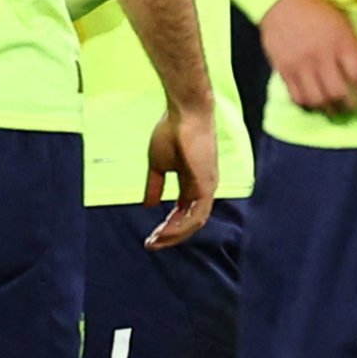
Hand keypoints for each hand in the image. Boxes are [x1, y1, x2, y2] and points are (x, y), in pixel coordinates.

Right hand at [141, 96, 218, 248]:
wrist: (183, 113)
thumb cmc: (172, 132)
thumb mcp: (158, 165)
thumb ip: (155, 186)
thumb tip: (148, 205)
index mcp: (193, 184)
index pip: (183, 213)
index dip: (167, 227)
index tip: (151, 236)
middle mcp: (204, 189)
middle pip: (189, 222)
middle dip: (170, 235)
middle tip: (151, 244)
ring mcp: (208, 187)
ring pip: (194, 222)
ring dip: (174, 234)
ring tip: (156, 241)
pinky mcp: (207, 184)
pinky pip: (197, 214)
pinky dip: (181, 226)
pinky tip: (166, 232)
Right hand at [261, 0, 356, 116]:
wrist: (282, 1)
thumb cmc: (319, 11)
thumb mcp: (344, 24)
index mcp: (341, 43)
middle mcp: (321, 56)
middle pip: (338, 93)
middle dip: (349, 107)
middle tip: (354, 111)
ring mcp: (301, 65)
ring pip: (317, 99)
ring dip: (329, 110)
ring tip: (335, 112)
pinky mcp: (284, 70)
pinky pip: (297, 97)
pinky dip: (309, 105)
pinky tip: (315, 105)